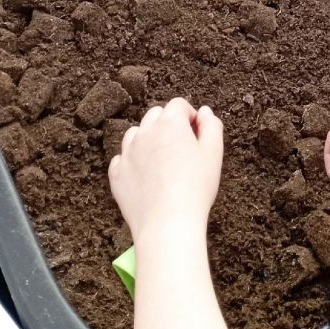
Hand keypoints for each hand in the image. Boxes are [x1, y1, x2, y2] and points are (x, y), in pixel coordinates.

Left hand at [108, 98, 223, 239]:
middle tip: (181, 150)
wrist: (167, 223)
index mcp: (170, 123)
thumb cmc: (195, 188)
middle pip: (156, 115)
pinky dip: (133, 163)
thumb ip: (211, 126)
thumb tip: (204, 112)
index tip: (196, 134)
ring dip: (148, 140)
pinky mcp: (116, 173)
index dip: (190, 117)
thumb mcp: (213, 153)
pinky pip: (122, 159)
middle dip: (168, 125)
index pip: (179, 105)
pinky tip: (146, 178)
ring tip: (162, 163)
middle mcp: (145, 132)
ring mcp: (127, 152)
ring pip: (136, 134)